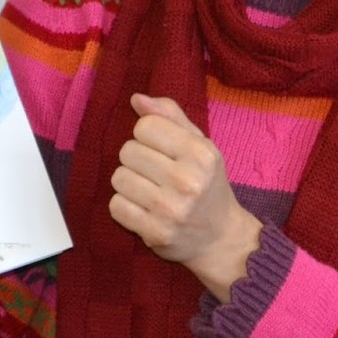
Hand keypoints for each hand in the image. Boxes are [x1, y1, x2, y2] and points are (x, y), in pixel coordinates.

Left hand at [110, 94, 261, 301]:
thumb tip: (136, 99)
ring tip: (148, 191)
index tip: (161, 150)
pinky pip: (116, 206)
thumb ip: (170, 117)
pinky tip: (143, 209)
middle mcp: (187, 180)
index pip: (145, 126)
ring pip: (119, 177)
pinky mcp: (155, 232)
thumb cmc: (207, 185)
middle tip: (155, 174)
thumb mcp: (200, 145)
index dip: (148, 136)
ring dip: (129, 183)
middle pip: (128, 151)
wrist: (221, 238)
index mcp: (201, 153)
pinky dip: (125, 206)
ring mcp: (170, 209)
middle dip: (137, 160)